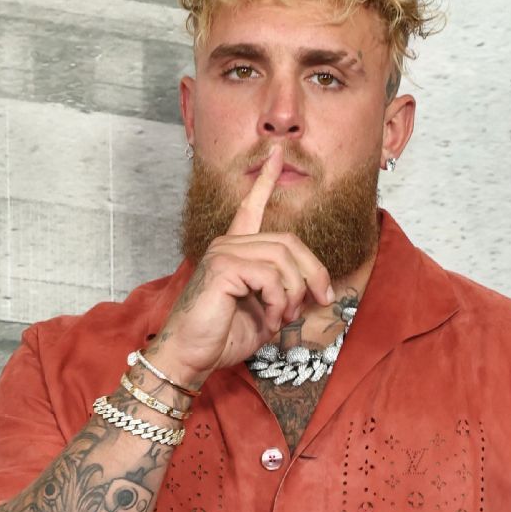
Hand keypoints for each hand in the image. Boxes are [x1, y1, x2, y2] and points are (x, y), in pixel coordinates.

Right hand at [146, 145, 334, 387]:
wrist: (190, 358)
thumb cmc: (223, 337)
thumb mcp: (267, 312)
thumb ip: (287, 293)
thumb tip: (319, 289)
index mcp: (235, 250)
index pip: (250, 206)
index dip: (265, 179)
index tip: (276, 153)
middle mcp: (227, 244)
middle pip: (290, 242)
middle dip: (314, 274)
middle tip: (320, 302)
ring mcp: (223, 252)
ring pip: (284, 260)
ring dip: (295, 295)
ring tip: (284, 318)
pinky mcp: (223, 267)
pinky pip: (272, 276)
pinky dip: (281, 302)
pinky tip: (271, 320)